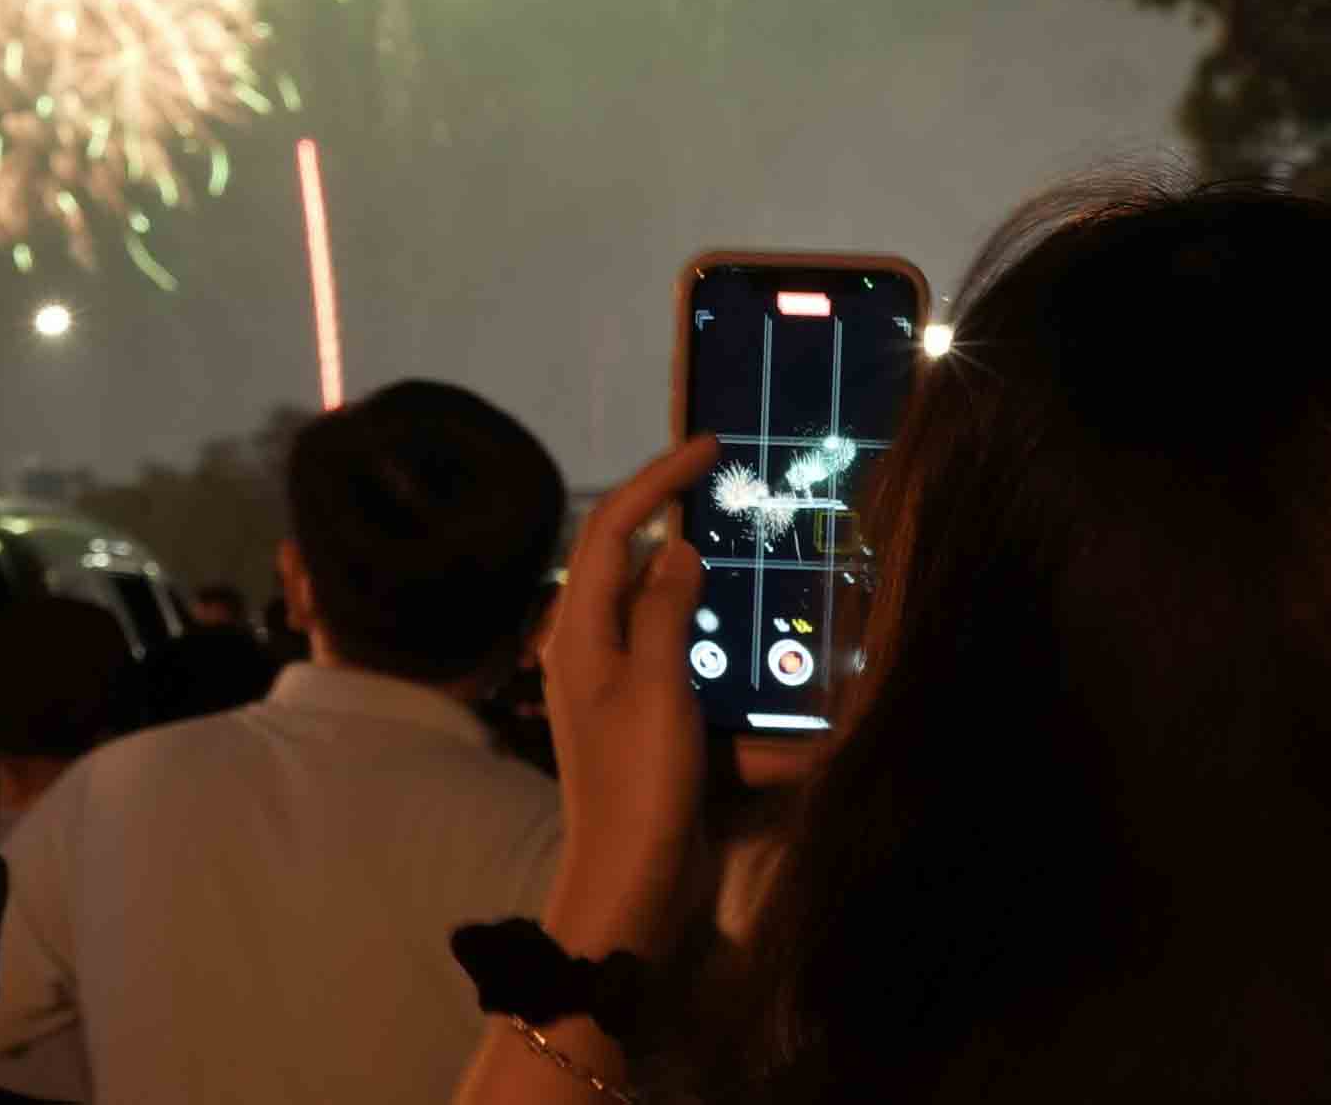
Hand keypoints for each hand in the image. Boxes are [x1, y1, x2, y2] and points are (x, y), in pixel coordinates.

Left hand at [539, 436, 719, 956]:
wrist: (631, 884)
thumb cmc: (637, 785)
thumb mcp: (656, 689)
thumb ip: (664, 610)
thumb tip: (677, 546)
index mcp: (578, 633)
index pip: (612, 528)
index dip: (657, 479)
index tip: (708, 446)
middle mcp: (590, 649)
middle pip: (632, 562)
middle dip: (678, 522)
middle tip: (734, 493)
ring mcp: (616, 684)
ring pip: (660, 608)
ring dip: (702, 585)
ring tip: (751, 561)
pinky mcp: (644, 718)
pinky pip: (679, 657)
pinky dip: (711, 640)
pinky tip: (752, 641)